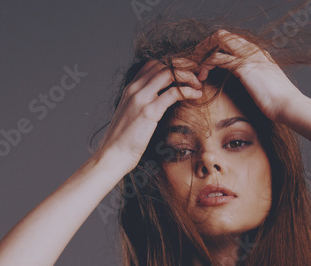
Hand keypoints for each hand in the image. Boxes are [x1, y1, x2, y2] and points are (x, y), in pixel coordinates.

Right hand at [95, 57, 205, 173]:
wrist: (112, 155)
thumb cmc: (123, 142)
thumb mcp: (131, 117)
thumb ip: (142, 107)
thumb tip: (157, 107)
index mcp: (130, 89)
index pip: (152, 65)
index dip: (171, 65)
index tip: (185, 73)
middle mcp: (135, 89)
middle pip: (162, 64)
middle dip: (183, 66)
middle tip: (197, 74)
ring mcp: (141, 99)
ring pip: (169, 73)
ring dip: (187, 76)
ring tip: (198, 83)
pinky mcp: (149, 112)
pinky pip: (173, 93)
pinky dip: (188, 90)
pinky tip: (196, 94)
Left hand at [194, 30, 306, 123]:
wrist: (288, 105)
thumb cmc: (279, 101)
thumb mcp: (266, 85)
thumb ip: (256, 78)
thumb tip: (250, 84)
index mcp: (256, 52)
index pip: (231, 40)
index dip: (216, 49)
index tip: (207, 64)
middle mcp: (251, 48)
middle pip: (222, 35)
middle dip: (206, 46)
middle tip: (196, 62)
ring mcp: (247, 55)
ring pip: (218, 40)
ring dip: (203, 53)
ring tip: (196, 70)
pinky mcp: (242, 67)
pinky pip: (218, 58)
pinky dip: (205, 64)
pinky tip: (201, 76)